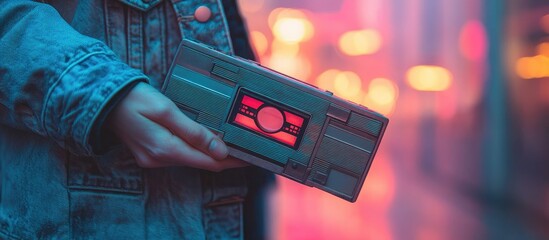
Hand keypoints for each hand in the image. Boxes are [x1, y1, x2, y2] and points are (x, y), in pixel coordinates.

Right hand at [108, 82, 246, 170]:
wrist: (105, 99)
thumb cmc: (136, 99)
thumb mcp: (168, 110)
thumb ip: (194, 132)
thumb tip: (219, 150)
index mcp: (165, 149)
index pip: (208, 162)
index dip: (231, 161)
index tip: (250, 157)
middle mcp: (159, 159)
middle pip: (201, 162)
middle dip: (224, 157)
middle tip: (246, 148)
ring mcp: (153, 158)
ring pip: (191, 159)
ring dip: (210, 153)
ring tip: (231, 143)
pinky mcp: (151, 153)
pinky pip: (180, 155)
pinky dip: (195, 149)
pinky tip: (205, 141)